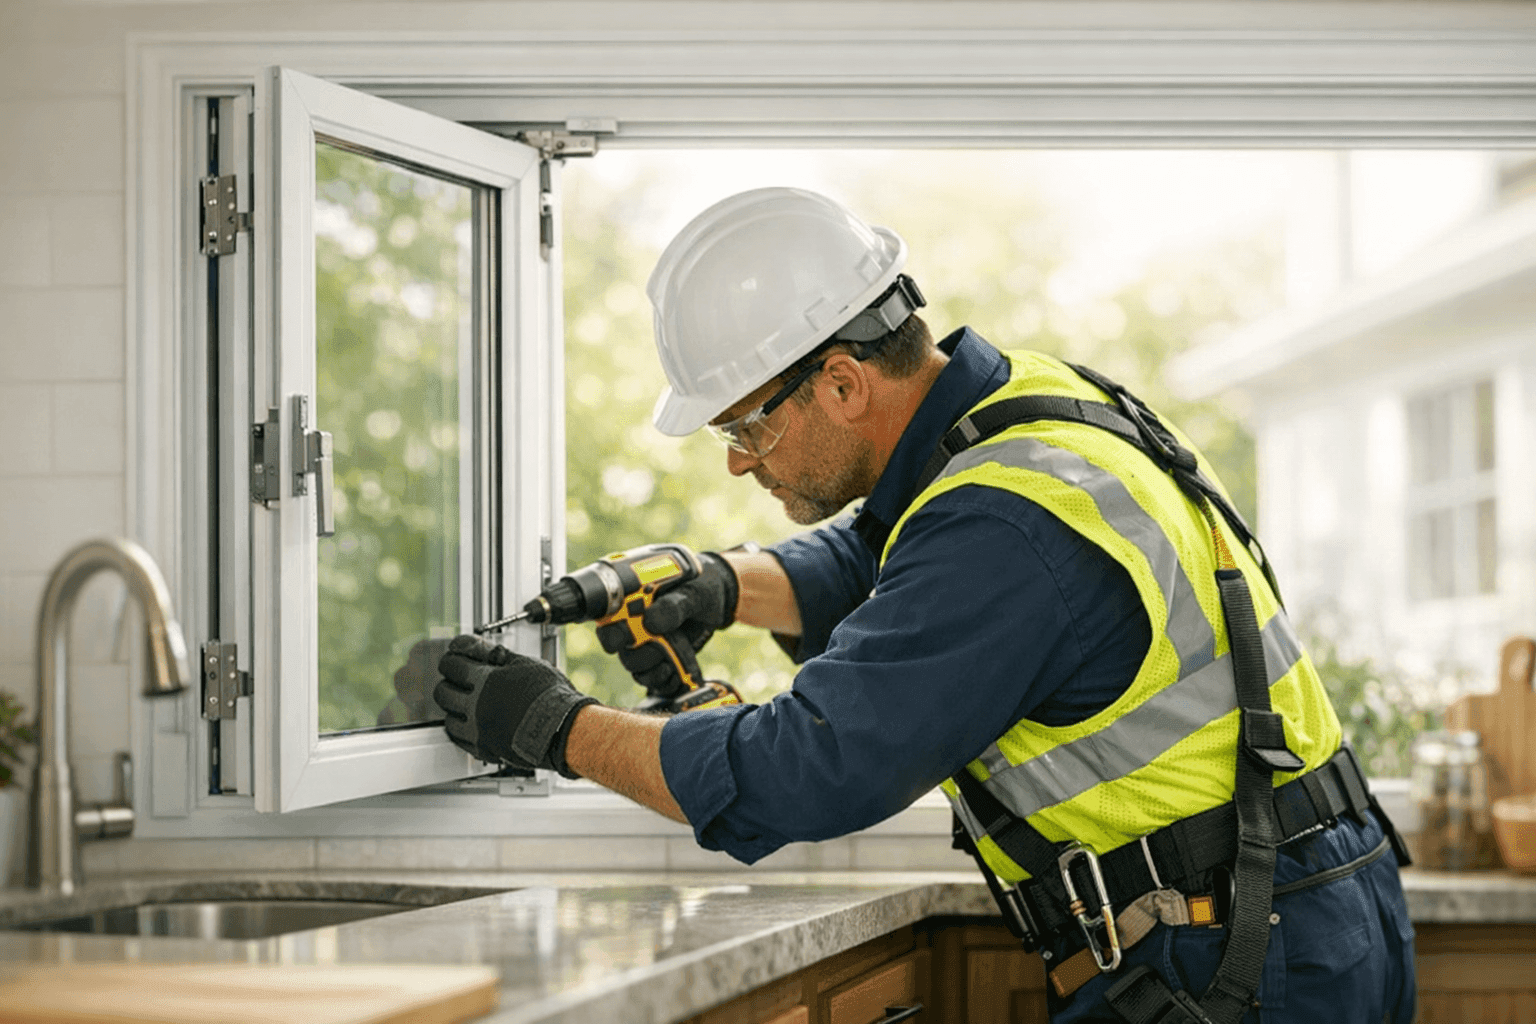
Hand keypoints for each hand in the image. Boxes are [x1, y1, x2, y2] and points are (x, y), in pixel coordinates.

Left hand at [433, 635, 596, 777]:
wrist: (563, 728)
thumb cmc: (551, 697)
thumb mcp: (526, 665)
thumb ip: (498, 656)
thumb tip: (479, 648)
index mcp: (485, 681)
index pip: (452, 664)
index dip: (451, 658)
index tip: (455, 658)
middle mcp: (477, 706)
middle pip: (443, 692)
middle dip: (447, 683)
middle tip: (455, 680)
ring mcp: (479, 729)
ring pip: (448, 719)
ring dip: (452, 709)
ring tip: (462, 704)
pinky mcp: (486, 749)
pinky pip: (459, 740)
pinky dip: (460, 730)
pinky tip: (468, 724)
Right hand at [596, 550, 739, 697]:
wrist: (718, 600)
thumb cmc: (701, 586)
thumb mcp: (694, 590)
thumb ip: (675, 603)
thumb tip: (651, 621)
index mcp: (630, 594)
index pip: (605, 615)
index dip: (611, 630)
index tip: (628, 637)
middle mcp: (629, 619)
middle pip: (615, 645)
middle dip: (637, 652)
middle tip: (658, 645)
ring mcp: (642, 640)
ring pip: (633, 665)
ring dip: (653, 668)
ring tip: (672, 662)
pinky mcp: (656, 659)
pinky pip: (651, 678)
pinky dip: (664, 681)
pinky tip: (679, 674)